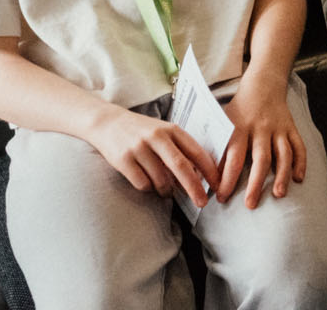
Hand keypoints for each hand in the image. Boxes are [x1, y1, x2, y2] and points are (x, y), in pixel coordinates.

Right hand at [88, 102, 219, 204]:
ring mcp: (139, 148)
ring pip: (161, 180)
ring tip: (165, 189)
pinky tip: (146, 181)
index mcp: (172, 129)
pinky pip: (142, 184)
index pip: (196, 152)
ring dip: (167, 191)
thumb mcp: (164, 132)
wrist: (108, 123)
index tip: (218, 185)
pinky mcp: (124, 160)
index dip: (209, 170)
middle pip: (181, 167)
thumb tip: (200, 175)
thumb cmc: (142, 131)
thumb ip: (181, 148)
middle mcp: (157, 137)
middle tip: (202, 203)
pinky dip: (148, 188)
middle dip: (194, 188)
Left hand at [215, 74, 306, 208]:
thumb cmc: (239, 108)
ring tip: (279, 195)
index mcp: (240, 127)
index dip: (227, 179)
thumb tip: (203, 174)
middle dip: (256, 184)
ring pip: (283, 153)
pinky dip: (301, 162)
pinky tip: (298, 179)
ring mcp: (279, 128)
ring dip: (282, 175)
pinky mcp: (292, 128)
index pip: (234, 157)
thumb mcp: (223, 121)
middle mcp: (261, 128)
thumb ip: (217, 146)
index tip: (221, 197)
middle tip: (251, 205)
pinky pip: (299, 146)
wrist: (263, 84)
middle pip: (261, 158)